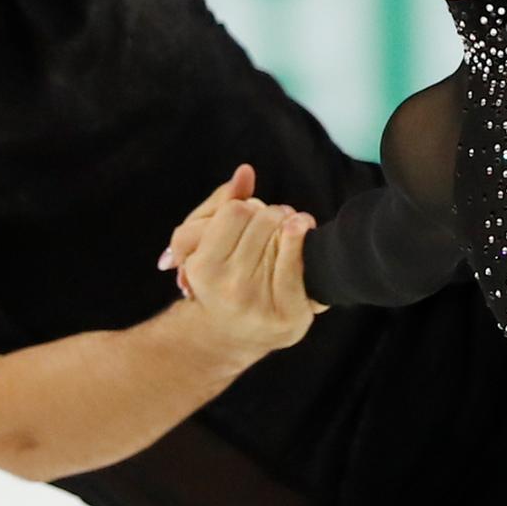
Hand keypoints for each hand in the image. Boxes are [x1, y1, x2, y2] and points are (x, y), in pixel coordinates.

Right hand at [160, 169, 325, 356]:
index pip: (234, 209)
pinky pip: (298, 264)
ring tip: (290, 227)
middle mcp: (227, 286)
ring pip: (282, 232)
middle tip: (273, 223)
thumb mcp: (207, 241)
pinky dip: (302, 237)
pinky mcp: (287, 316)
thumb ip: (223, 202)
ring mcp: (257, 303)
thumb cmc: (222, 277)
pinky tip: (304, 227)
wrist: (236, 334)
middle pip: (261, 217)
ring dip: (290, 222)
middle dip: (269, 214)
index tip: (250, 215)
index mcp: (202, 267)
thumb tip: (246, 171)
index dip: (245, 207)